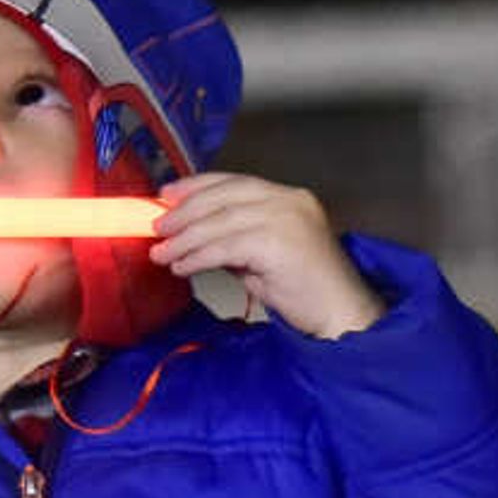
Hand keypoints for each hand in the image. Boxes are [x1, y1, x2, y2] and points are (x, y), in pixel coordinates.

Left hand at [148, 173, 385, 338]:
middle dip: (184, 211)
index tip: (166, 195)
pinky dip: (198, 257)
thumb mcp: (263, 256)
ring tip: (162, 254)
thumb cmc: (305, 291)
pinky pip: (226, 246)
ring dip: (185, 239)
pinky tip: (183, 267)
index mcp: (289, 197)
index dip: (197, 186)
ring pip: (220, 222)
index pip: (234, 182)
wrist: (340, 316)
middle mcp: (289, 201)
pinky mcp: (279, 243)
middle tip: (157, 228)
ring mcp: (287, 219)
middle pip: (224, 196)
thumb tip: (191, 235)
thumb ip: (234, 239)